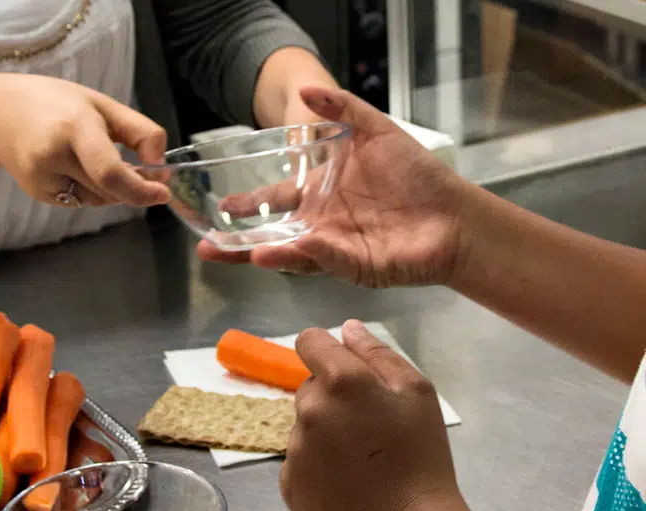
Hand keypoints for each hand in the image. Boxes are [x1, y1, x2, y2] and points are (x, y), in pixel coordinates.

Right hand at [0, 74, 170, 207]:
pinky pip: (79, 201)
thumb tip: (161, 167)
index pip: (109, 171)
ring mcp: (42, 179)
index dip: (140, 189)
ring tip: (95, 157)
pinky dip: (89, 189)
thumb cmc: (56, 103)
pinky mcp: (37, 193)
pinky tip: (73, 166)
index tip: (162, 192)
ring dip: (111, 188)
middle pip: (109, 189)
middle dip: (132, 186)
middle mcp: (53, 156)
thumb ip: (140, 132)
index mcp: (74, 126)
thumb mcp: (102, 104)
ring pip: (97, 200)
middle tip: (140, 167)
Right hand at [200, 88, 473, 288]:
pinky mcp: (354, 266)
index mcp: (321, 195)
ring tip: (243, 253)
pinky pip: (328, 259)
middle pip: (272, 235)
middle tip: (209, 247)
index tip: (223, 204)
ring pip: (292, 252)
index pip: (277, 201)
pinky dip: (310, 255)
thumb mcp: (377, 131)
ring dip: (266, 253)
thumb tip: (307, 91)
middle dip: (239, 243)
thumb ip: (343, 109)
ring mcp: (335, 248)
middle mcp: (321, 224)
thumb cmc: (418, 176)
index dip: (249, 204)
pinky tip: (291, 249)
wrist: (454, 216)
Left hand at [281, 320, 463, 510]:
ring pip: (304, 427)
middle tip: (370, 428)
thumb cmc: (423, 458)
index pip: (309, 342)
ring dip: (325, 434)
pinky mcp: (288, 484)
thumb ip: (378, 354)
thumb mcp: (417, 395)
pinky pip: (298, 463)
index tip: (342, 367)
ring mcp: (293, 450)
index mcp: (340, 383)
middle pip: (309, 388)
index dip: (324, 349)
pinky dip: (317, 468)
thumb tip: (346, 329)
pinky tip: (347, 484)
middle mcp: (308, 411)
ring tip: (362, 463)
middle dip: (333, 398)